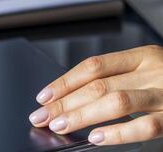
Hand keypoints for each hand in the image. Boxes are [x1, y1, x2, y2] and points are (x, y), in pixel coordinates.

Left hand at [29, 45, 162, 145]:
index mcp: (140, 56)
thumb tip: (72, 96)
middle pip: (98, 85)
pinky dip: (118, 133)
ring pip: (116, 102)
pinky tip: (96, 138)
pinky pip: (145, 126)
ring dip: (83, 115)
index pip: (93, 66)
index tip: (44, 95)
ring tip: (60, 125)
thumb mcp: (144, 69)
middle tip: (43, 115)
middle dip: (65, 102)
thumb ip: (115, 78)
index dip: (65, 81)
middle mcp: (152, 70)